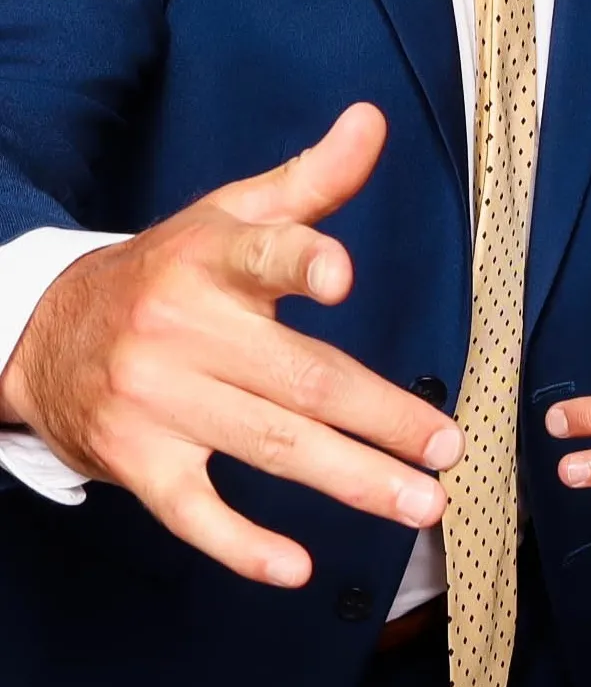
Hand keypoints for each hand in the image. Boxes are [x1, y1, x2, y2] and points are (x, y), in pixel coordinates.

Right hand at [0, 104, 462, 587]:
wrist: (46, 332)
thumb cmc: (168, 270)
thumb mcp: (230, 212)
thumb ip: (312, 179)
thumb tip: (375, 120)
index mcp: (213, 261)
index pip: (261, 255)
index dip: (300, 262)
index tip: (340, 277)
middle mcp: (185, 330)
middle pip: (300, 378)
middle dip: (383, 417)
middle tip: (448, 449)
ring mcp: (159, 402)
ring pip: (271, 447)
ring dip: (353, 480)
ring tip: (420, 503)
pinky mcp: (136, 461)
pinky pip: (194, 513)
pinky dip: (243, 547)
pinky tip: (297, 566)